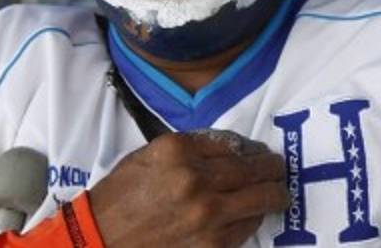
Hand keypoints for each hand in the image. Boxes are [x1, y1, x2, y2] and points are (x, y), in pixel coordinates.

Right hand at [88, 130, 288, 247]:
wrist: (101, 239)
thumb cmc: (121, 196)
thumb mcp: (149, 156)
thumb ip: (191, 149)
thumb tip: (231, 149)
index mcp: (178, 151)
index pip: (232, 142)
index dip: (250, 148)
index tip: (257, 152)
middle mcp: (196, 180)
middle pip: (255, 168)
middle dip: (273, 168)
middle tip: (278, 169)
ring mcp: (207, 214)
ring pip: (263, 198)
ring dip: (274, 193)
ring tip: (278, 191)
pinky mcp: (212, 244)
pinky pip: (249, 226)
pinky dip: (254, 218)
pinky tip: (252, 214)